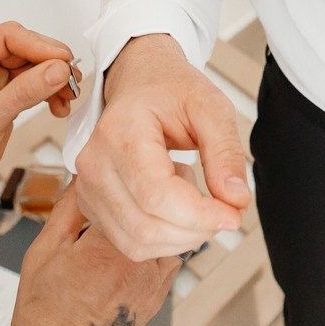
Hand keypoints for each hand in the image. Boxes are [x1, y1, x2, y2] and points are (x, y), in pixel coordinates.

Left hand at [0, 22, 77, 211]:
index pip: (8, 38)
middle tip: (71, 78)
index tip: (62, 59)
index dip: (38, 44)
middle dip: (50, 63)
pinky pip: (32, 90)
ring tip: (69, 95)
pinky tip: (58, 107)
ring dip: (53, 80)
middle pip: (24, 51)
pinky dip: (49, 95)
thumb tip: (57, 69)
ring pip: (32, 71)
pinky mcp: (3, 106)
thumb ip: (24, 92)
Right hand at [10, 183, 178, 325]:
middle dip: (157, 192)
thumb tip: (84, 174)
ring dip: (164, 218)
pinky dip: (163, 244)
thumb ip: (69, 206)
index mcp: (109, 246)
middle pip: (164, 211)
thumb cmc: (47, 308)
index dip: (133, 177)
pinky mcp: (160, 295)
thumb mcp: (45, 247)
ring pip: (175, 234)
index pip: (136, 193)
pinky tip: (143, 240)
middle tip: (141, 182)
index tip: (125, 169)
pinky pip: (171, 258)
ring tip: (143, 210)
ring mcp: (154, 281)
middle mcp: (140, 262)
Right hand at [73, 34, 249, 259]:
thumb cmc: (170, 90)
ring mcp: (88, 187)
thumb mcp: (210, 106)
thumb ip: (225, 152)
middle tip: (226, 209)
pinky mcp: (92, 205)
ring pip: (138, 242)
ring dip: (182, 237)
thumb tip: (235, 199)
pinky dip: (165, 238)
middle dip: (197, 230)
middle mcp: (96, 163)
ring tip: (196, 198)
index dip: (200, 216)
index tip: (234, 214)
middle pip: (147, 225)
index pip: (157, 195)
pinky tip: (176, 206)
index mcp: (121, 131)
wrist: (139, 83)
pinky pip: (130, 242)